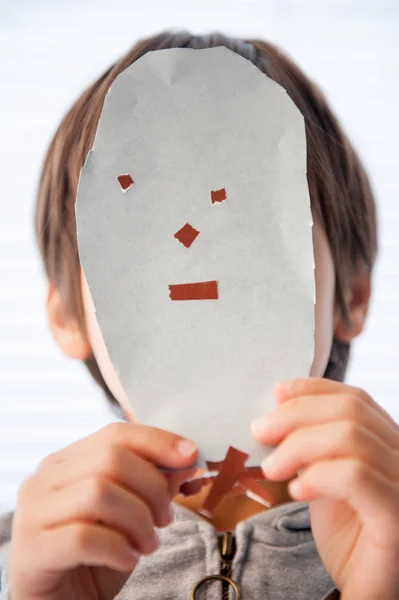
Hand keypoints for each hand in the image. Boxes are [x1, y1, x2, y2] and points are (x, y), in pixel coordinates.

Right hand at [9, 422, 197, 599]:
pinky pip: (83, 537)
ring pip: (98, 493)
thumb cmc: (93, 557)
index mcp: (65, 463)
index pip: (115, 434)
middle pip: (110, 459)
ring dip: (138, 521)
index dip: (157, 441)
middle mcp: (43, 480)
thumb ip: (149, 485)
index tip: (190, 456)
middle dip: (151, 487)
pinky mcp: (32, 550)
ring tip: (148, 544)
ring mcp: (32, 514)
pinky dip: (117, 548)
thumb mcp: (127, 515)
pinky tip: (128, 560)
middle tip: (165, 518)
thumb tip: (185, 459)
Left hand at [252, 378, 398, 599]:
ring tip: (273, 468)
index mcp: (389, 445)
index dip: (313, 390)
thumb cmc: (348, 537)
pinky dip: (317, 475)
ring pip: (352, 437)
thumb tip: (279, 406)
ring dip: (299, 445)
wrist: (364, 590)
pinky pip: (356, 477)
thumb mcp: (325, 479)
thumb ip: (312, 446)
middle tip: (260, 432)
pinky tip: (296, 491)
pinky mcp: (397, 517)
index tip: (276, 393)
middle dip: (296, 414)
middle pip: (352, 411)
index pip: (356, 399)